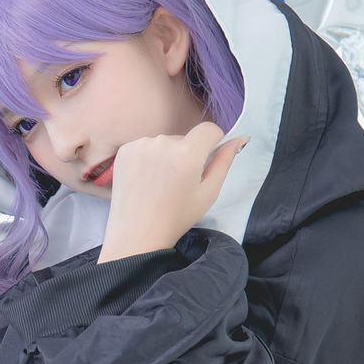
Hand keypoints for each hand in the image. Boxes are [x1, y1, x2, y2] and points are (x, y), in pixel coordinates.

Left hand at [98, 123, 246, 262]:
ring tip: (161, 184)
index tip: (209, 156)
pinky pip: (146, 146)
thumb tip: (238, 139)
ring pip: (165, 142)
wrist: (137, 234)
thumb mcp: (208, 193)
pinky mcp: (125, 150)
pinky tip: (147, 180)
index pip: (209, 129)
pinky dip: (149, 159)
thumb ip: (224, 162)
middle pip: (185, 137)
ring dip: (167, 156)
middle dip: (188, 154)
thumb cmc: (176, 217)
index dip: (214, 141)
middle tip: (180, 182)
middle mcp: (162, 143)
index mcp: (187, 153)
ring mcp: (141, 145)